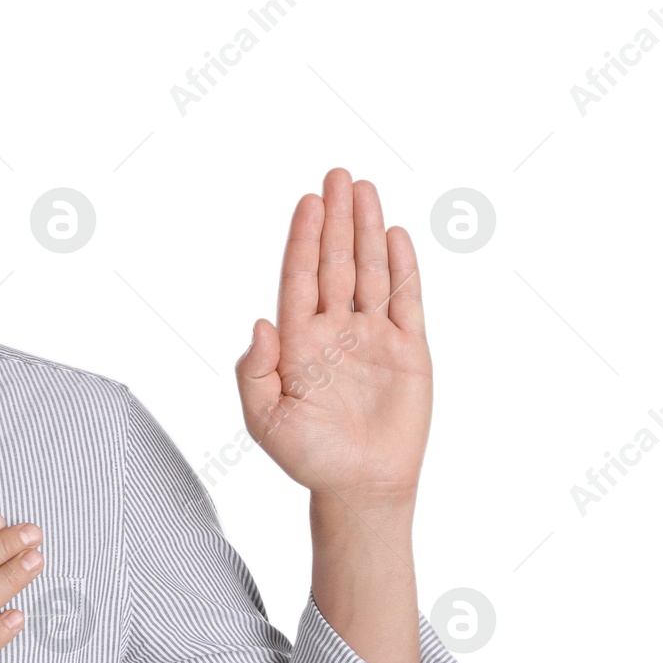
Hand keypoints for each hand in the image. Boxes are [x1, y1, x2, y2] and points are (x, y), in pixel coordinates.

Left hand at [235, 167, 430, 509]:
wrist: (360, 487)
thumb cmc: (308, 457)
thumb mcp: (264, 419)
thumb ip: (254, 371)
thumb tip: (259, 323)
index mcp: (299, 342)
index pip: (300, 278)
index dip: (304, 240)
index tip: (307, 202)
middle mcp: (335, 331)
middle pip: (336, 263)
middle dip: (336, 220)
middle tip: (336, 175)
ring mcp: (373, 337)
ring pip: (371, 272)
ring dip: (367, 230)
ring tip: (363, 190)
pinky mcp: (408, 350)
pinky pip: (406, 300)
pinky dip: (402, 267)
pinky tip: (395, 235)